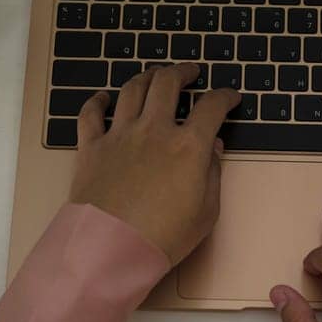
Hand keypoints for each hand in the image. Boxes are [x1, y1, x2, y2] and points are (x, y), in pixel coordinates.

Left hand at [67, 63, 240, 265]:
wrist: (111, 250)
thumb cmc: (163, 238)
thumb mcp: (206, 213)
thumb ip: (213, 175)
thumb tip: (214, 149)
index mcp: (188, 146)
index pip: (212, 107)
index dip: (225, 97)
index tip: (230, 97)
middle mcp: (154, 131)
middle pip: (168, 83)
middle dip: (182, 71)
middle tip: (190, 71)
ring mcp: (120, 135)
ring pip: (132, 90)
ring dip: (146, 77)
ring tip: (155, 75)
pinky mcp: (92, 147)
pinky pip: (91, 113)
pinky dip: (97, 101)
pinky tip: (103, 97)